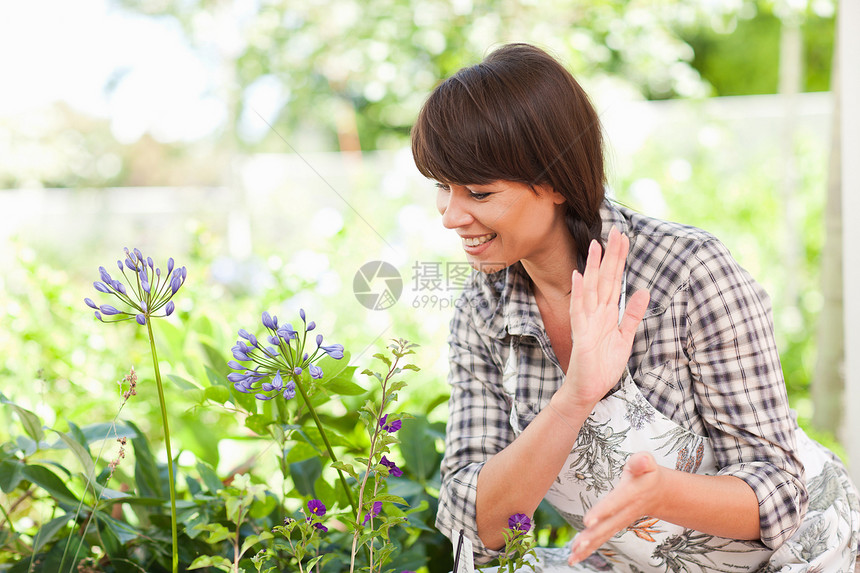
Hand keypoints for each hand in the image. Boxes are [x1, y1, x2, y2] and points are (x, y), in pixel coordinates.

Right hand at [557, 226, 649, 411]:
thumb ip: (632, 315)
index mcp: (607, 313)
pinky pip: (579, 309)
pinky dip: (579, 293)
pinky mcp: (582, 333)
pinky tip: (579, 276)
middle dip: (610, 255)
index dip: (619, 260)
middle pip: (604, 278)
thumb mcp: (626, 338)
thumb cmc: (603, 365)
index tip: (624, 238)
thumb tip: (643, 291)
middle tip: (615, 231)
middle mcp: (596, 312)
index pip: (614, 280)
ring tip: (596, 246)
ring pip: (591, 288)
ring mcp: (587, 321)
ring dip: (592, 267)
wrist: (588, 389)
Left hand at [568, 452, 662, 564]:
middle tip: (579, 544)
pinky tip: (574, 557)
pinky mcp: (615, 526)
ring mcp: (621, 521)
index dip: (603, 511)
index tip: (588, 521)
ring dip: (589, 546)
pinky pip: (602, 538)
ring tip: (573, 555)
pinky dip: (588, 549)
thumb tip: (644, 460)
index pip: (616, 502)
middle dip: (594, 535)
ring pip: (604, 535)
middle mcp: (626, 511)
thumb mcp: (647, 462)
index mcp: (632, 493)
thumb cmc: (648, 472)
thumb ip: (642, 461)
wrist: (660, 493)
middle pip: (609, 525)